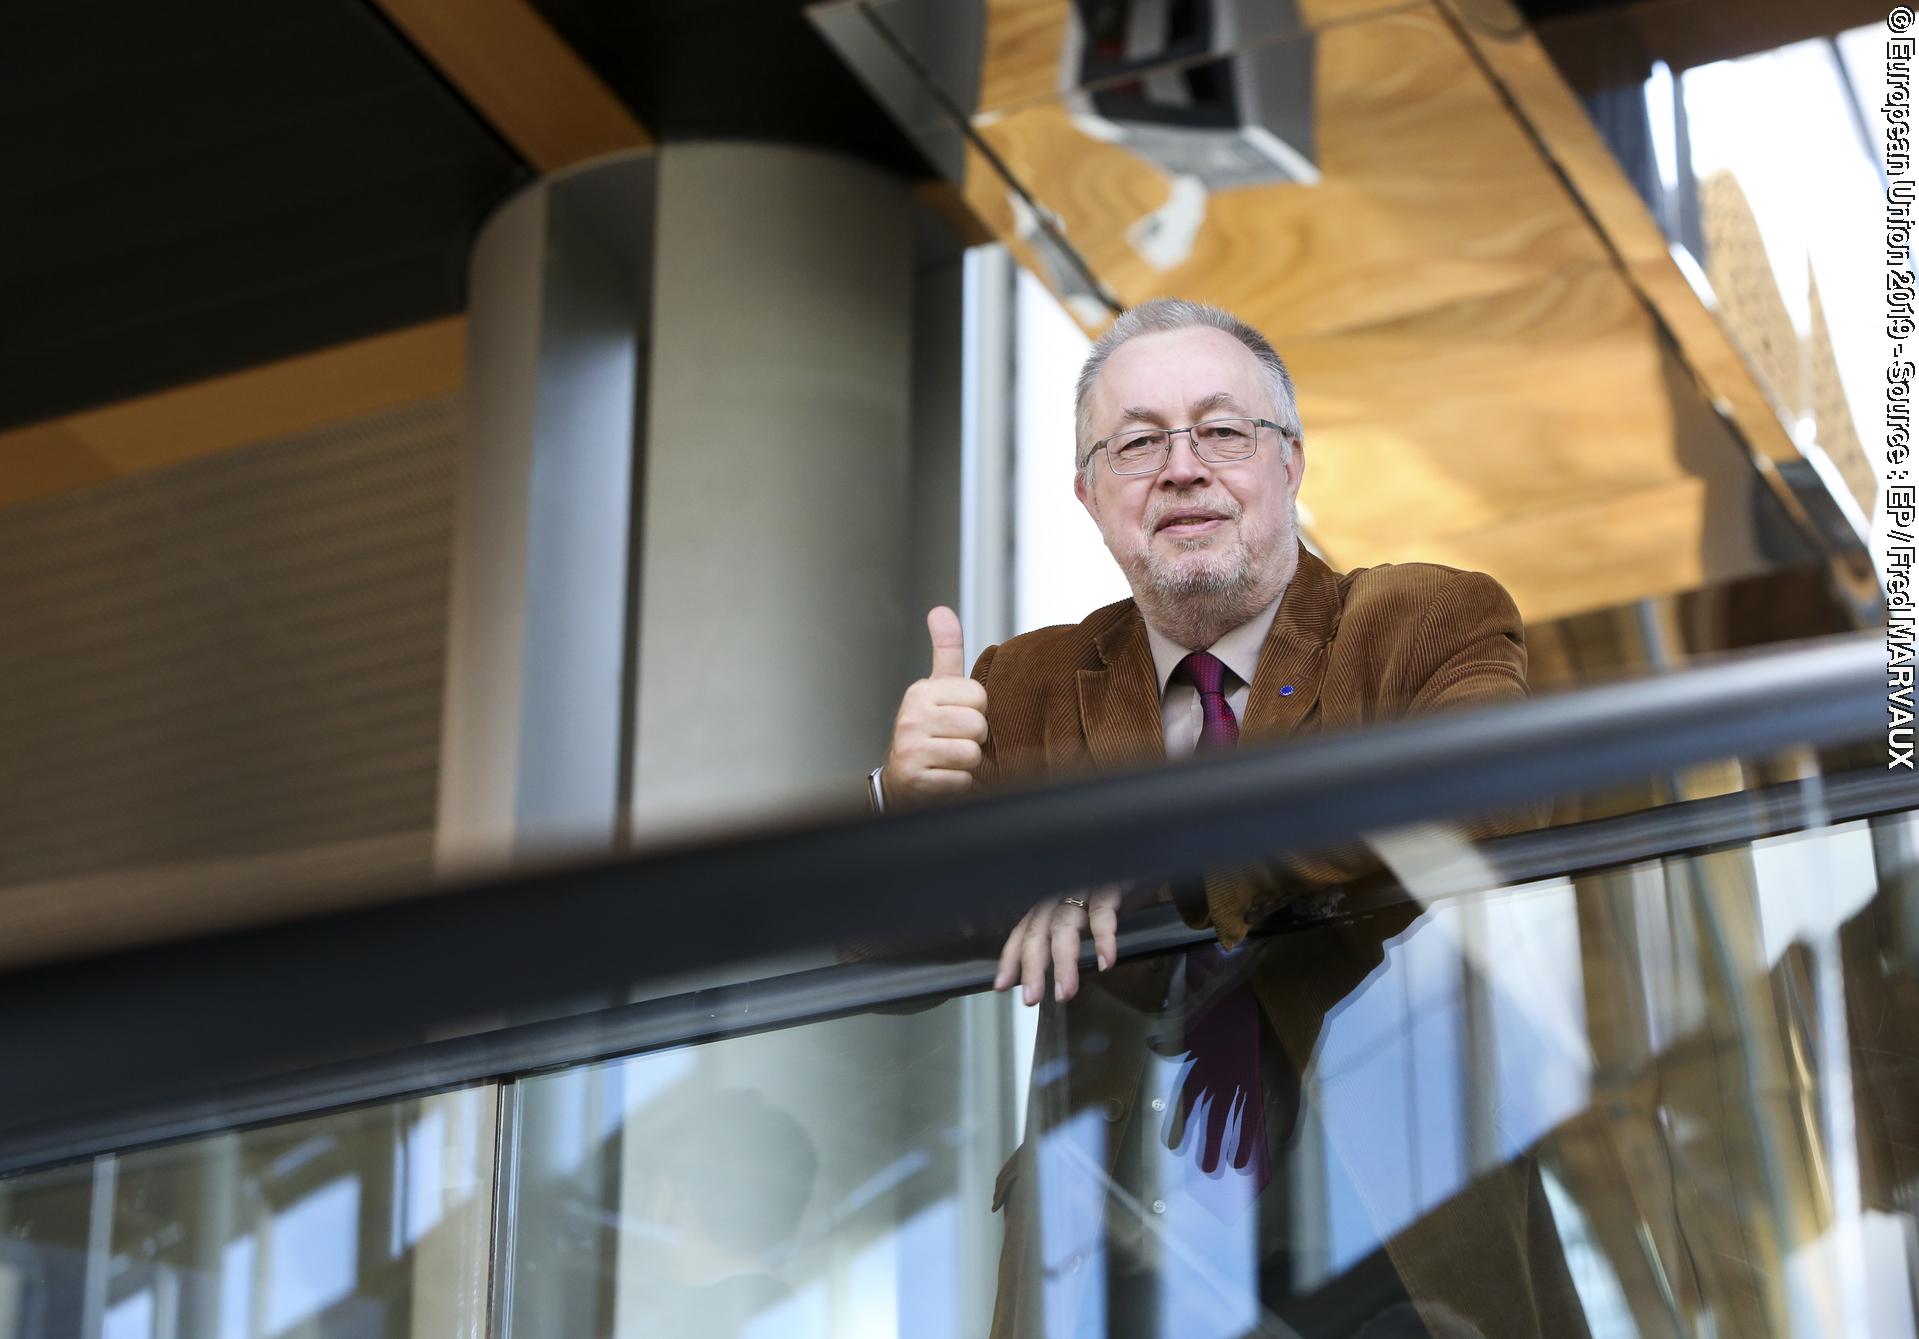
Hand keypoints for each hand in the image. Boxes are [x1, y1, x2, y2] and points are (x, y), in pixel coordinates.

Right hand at [882, 606, 988, 801]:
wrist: (901, 779)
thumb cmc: (927, 731)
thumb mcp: (936, 688)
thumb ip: (946, 650)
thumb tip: (941, 610)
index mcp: (920, 692)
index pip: (978, 696)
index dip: (976, 710)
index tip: (958, 716)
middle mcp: (911, 717)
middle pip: (977, 725)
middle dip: (973, 738)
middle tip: (954, 740)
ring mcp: (910, 749)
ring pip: (971, 754)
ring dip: (967, 763)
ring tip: (949, 758)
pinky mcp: (915, 778)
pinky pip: (962, 780)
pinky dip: (958, 784)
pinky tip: (942, 776)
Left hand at [994, 886, 1120, 1004]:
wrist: (1134, 850)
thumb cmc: (1108, 882)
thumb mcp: (1081, 905)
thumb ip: (1065, 930)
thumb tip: (1050, 966)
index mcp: (1049, 902)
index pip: (1023, 931)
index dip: (1010, 958)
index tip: (1002, 985)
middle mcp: (1058, 895)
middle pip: (1037, 932)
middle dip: (1032, 967)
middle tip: (1031, 998)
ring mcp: (1082, 890)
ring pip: (1064, 927)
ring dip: (1064, 963)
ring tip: (1065, 991)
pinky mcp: (1108, 886)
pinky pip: (1102, 913)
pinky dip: (1103, 939)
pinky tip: (1105, 961)